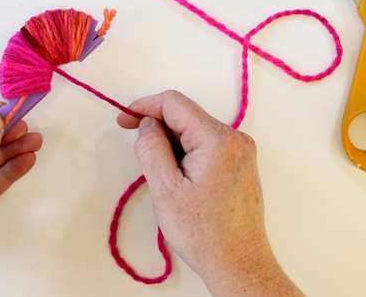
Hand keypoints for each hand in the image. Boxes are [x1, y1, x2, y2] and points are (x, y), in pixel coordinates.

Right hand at [117, 91, 303, 296]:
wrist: (238, 263)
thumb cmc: (204, 233)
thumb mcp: (165, 189)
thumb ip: (151, 148)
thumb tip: (147, 123)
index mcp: (218, 140)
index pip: (174, 104)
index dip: (144, 107)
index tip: (125, 119)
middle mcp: (235, 139)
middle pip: (185, 116)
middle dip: (157, 127)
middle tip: (137, 147)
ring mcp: (241, 151)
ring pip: (194, 131)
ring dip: (172, 142)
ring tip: (163, 176)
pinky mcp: (240, 163)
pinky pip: (206, 144)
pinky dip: (186, 152)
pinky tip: (179, 177)